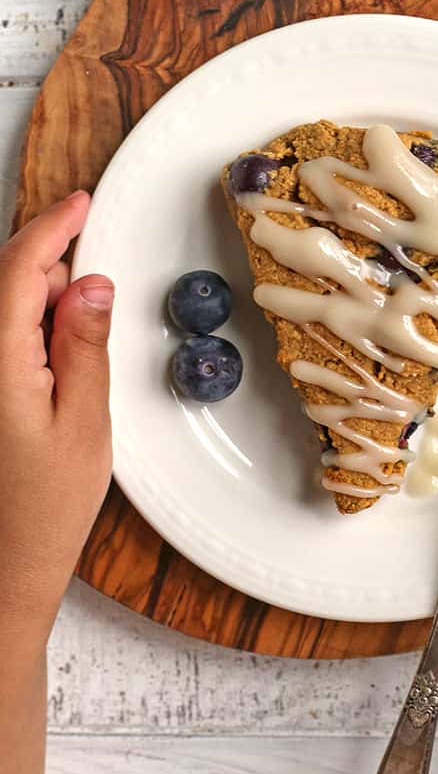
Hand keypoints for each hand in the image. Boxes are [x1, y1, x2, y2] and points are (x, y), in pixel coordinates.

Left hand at [0, 191, 113, 642]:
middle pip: (1, 281)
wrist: (0, 569)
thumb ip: (85, 345)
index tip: (80, 203)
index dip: (52, 227)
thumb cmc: (42, 510)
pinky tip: (48, 357)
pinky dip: (22, 327)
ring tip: (73, 344)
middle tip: (92, 293)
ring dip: (34, 300)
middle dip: (47, 267)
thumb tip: (90, 285)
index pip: (18, 268)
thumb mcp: (85, 424)